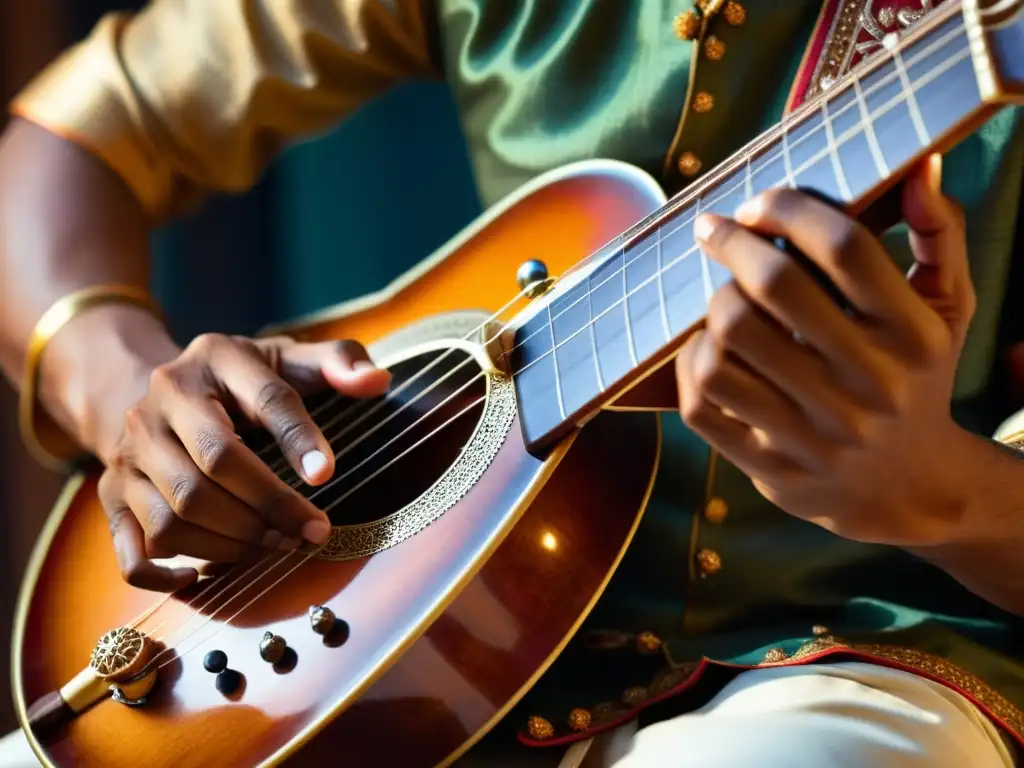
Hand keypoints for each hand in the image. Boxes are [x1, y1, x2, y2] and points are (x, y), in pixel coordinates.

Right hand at [98, 333, 390, 590]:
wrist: (158, 390)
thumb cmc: (240, 381)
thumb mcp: (287, 358)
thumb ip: (336, 361)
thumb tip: (377, 382)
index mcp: (214, 359)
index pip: (263, 398)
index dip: (298, 438)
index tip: (326, 474)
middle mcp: (160, 404)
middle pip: (215, 465)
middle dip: (272, 505)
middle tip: (313, 531)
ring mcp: (129, 452)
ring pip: (177, 513)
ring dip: (234, 542)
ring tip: (277, 544)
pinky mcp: (113, 495)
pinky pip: (130, 549)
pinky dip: (165, 573)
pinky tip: (203, 575)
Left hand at [676, 153, 975, 545]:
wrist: (908, 488)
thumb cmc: (917, 379)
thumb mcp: (947, 311)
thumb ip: (940, 235)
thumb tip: (922, 165)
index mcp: (913, 336)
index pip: (845, 246)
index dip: (788, 209)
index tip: (757, 204)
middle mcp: (868, 386)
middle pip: (773, 288)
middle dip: (732, 244)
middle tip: (713, 231)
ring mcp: (817, 433)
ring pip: (727, 343)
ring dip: (712, 308)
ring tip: (721, 299)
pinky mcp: (771, 466)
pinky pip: (702, 401)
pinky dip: (691, 363)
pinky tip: (706, 348)